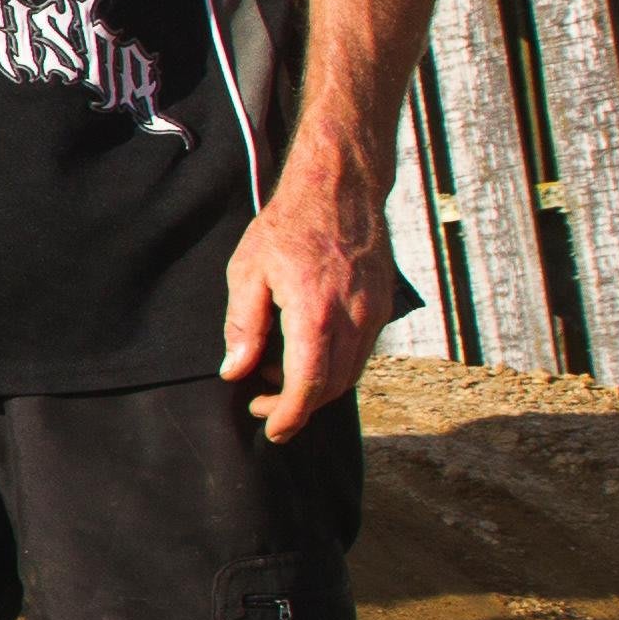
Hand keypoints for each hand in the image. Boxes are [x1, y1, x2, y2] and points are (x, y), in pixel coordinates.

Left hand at [220, 176, 396, 439]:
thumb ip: (243, 325)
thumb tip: (235, 371)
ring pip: (351, 373)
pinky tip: (304, 349)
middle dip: (298, 406)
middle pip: (332, 387)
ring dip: (316, 386)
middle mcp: (355, 319)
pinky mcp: (383, 306)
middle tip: (261, 403)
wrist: (340, 189)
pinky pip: (361, 352)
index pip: (308, 385)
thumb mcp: (247, 271)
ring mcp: (375, 314)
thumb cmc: (288, 226)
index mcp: (316, 314)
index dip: (290, 416)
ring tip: (276, 370)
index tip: (272, 430)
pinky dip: (334, 364)